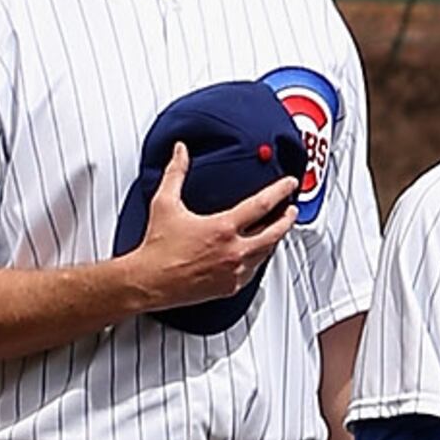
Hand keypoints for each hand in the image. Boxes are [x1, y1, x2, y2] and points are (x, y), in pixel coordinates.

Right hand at [126, 143, 301, 324]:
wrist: (148, 281)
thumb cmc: (156, 248)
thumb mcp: (166, 204)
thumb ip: (176, 173)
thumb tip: (180, 152)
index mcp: (222, 228)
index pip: (262, 204)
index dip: (281, 190)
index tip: (290, 184)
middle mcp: (233, 251)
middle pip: (274, 232)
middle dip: (287, 218)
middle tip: (292, 209)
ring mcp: (233, 271)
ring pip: (266, 252)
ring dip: (275, 239)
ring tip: (278, 229)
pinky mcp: (229, 287)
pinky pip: (254, 271)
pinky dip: (260, 259)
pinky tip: (258, 254)